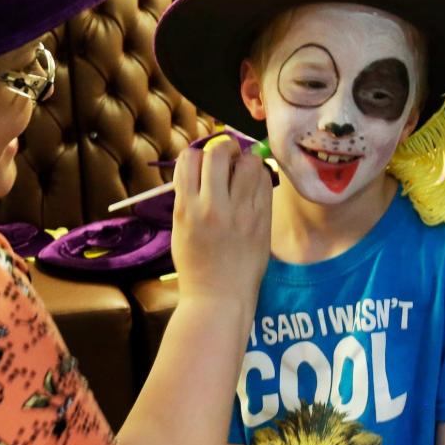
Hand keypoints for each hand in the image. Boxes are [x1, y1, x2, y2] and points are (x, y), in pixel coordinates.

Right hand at [171, 138, 271, 303]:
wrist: (218, 297)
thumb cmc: (195, 263)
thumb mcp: (180, 227)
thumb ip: (187, 196)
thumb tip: (200, 165)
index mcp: (186, 208)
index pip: (189, 159)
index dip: (196, 154)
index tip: (201, 161)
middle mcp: (212, 206)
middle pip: (218, 153)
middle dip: (222, 148)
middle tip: (226, 156)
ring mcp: (240, 212)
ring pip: (248, 162)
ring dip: (244, 160)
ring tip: (242, 171)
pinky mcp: (262, 219)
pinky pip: (264, 182)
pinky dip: (258, 177)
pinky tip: (253, 186)